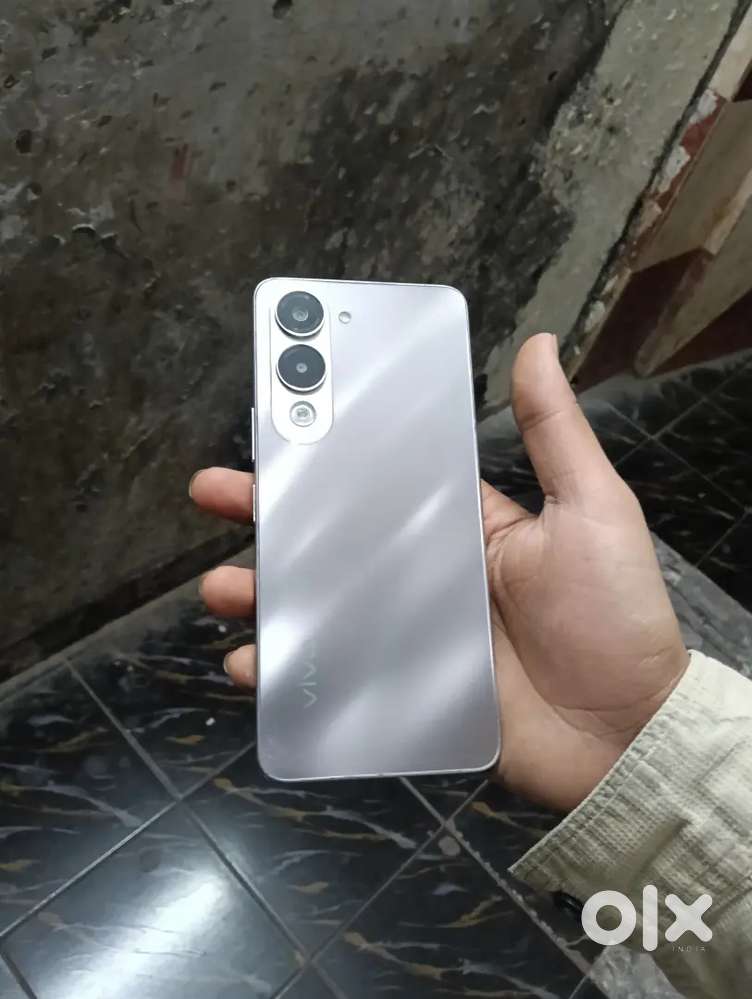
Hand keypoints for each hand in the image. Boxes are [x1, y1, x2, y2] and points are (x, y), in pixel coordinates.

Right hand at [190, 333, 688, 811]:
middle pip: (332, 540)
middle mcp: (424, 575)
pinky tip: (252, 667)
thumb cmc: (610, 613)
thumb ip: (555, 433)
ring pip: (318, 606)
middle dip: (270, 514)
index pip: (379, 479)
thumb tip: (540, 343)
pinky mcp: (400, 694)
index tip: (276, 422)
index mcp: (460, 525)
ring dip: (265, 594)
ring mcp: (407, 637)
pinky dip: (286, 675)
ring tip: (222, 589)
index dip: (327, 451)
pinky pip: (329, 678)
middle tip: (213, 493)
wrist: (625, 736)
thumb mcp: (591, 509)